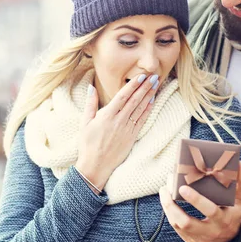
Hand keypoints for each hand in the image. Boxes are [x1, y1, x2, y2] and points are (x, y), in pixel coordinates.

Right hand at [75, 74, 157, 189]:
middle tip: (154, 76)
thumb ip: (90, 104)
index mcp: (107, 115)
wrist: (95, 166)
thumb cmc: (87, 144)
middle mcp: (119, 121)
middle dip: (145, 87)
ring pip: (140, 109)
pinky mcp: (132, 137)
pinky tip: (152, 101)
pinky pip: (142, 120)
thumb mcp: (84, 122)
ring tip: (156, 85)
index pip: (123, 96)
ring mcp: (127, 129)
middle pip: (134, 100)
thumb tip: (91, 87)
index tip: (142, 76)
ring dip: (149, 95)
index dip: (133, 85)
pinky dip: (148, 110)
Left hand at [159, 161, 240, 241]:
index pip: (210, 210)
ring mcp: (198, 237)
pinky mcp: (190, 240)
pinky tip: (166, 200)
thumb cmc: (234, 213)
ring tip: (164, 190)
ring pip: (178, 225)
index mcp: (223, 219)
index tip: (183, 188)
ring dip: (167, 208)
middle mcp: (210, 230)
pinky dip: (169, 212)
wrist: (232, 238)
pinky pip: (176, 227)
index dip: (196, 200)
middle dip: (173, 206)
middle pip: (187, 223)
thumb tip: (239, 164)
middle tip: (166, 188)